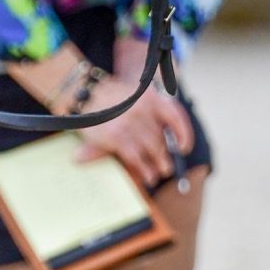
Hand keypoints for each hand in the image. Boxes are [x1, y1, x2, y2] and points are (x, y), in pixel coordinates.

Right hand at [73, 74, 193, 187]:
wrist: (85, 93)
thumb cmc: (113, 99)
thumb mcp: (136, 97)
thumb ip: (153, 114)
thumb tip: (174, 140)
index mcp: (151, 96)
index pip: (175, 117)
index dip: (183, 134)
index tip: (183, 148)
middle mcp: (143, 108)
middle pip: (162, 138)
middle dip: (167, 155)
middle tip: (168, 167)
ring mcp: (130, 122)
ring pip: (152, 149)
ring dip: (158, 165)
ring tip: (159, 174)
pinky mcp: (117, 136)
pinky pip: (136, 157)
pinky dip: (144, 169)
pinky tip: (148, 176)